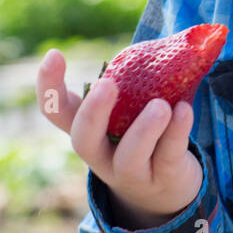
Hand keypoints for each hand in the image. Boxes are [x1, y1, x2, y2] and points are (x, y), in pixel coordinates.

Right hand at [36, 48, 202, 227]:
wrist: (168, 192)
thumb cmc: (144, 137)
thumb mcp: (128, 114)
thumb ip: (132, 85)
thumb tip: (164, 41)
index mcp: (89, 131)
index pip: (56, 112)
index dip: (48, 87)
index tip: (54, 54)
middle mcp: (102, 155)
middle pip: (83, 140)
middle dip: (93, 113)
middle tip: (106, 84)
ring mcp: (131, 172)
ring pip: (129, 157)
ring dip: (144, 129)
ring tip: (160, 106)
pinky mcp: (163, 178)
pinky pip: (167, 156)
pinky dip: (177, 133)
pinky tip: (184, 110)